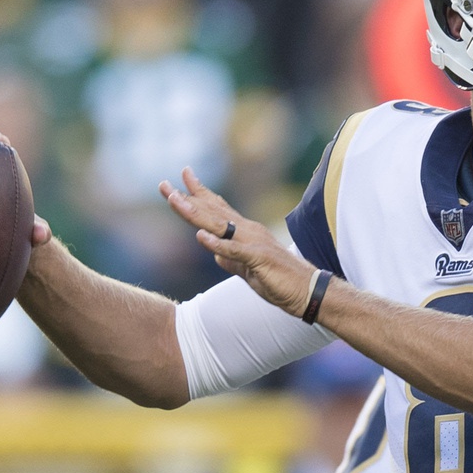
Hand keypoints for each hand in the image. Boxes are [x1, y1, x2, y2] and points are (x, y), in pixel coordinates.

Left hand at [162, 168, 317, 315]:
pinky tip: (201, 238)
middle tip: (163, 185)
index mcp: (245, 233)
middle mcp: (247, 232)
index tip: (180, 180)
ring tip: (174, 201)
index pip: (217, 210)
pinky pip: (234, 251)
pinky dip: (217, 244)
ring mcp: (253, 244)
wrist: (309, 292)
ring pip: (218, 226)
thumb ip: (232, 260)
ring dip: (195, 214)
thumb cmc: (281, 281)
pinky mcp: (259, 259)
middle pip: (212, 212)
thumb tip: (216, 254)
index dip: (197, 195)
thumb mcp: (249, 271)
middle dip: (186, 198)